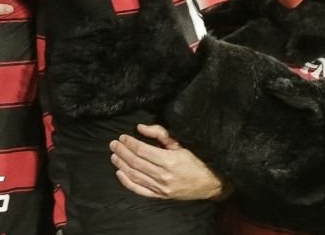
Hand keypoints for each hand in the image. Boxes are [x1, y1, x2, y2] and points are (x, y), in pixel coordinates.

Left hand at [110, 124, 228, 200]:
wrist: (210, 183)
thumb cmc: (196, 160)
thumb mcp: (181, 143)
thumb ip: (160, 134)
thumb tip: (140, 127)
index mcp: (170, 161)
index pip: (142, 151)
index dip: (130, 143)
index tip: (122, 137)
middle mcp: (164, 176)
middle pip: (136, 163)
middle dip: (122, 152)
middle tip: (113, 144)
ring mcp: (162, 188)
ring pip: (135, 176)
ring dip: (122, 165)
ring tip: (114, 155)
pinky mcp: (161, 196)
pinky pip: (140, 190)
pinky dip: (127, 183)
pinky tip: (119, 173)